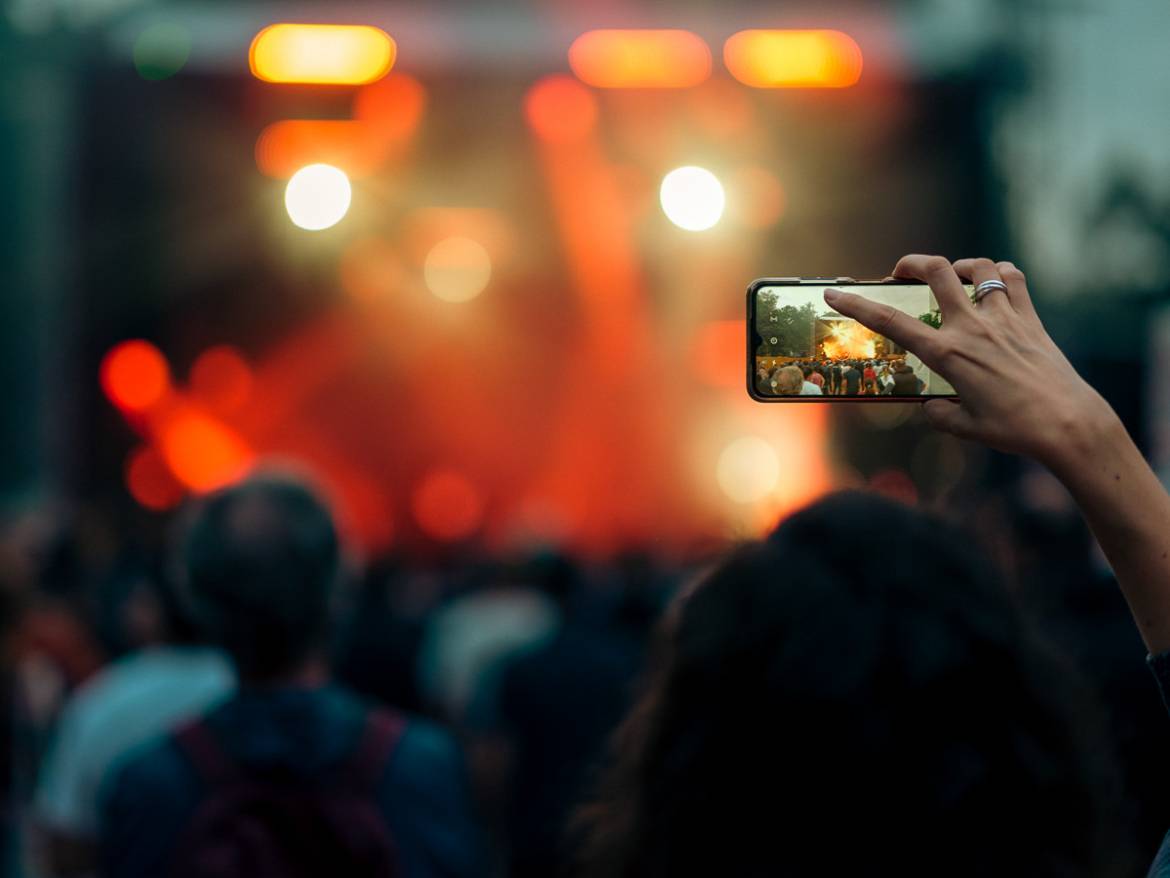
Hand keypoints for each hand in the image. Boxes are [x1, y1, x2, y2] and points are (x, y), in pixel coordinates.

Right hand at [824, 255, 1116, 467]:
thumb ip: (939, 414)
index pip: (891, 322)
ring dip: (958, 265)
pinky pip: (1012, 278)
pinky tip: (991, 283)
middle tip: (900, 272)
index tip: (835, 294)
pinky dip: (998, 273)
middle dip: (911, 263)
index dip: (857, 305)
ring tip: (951, 277)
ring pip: (977, 267)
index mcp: (948, 355)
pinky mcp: (1030, 319)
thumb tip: (931, 407)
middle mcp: (972, 328)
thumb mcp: (966, 428)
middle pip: (937, 272)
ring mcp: (1004, 318)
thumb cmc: (1014, 430)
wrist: (1068, 423)